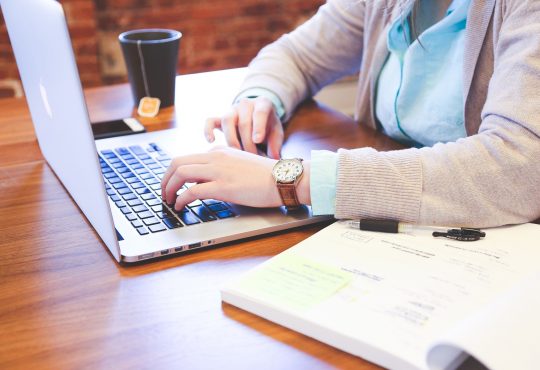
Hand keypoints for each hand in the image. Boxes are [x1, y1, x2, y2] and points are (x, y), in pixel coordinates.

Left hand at [161, 147, 281, 210]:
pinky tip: (180, 206)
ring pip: (180, 173)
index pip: (187, 158)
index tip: (172, 184)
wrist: (283, 178)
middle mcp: (215, 157)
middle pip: (177, 162)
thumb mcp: (239, 165)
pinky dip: (181, 199)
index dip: (174, 173)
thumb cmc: (266, 176)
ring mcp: (218, 171)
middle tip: (164, 192)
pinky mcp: (223, 186)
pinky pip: (192, 191)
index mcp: (219, 152)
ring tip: (168, 200)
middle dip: (165, 179)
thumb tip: (204, 182)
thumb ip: (221, 168)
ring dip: (169, 188)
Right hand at [204, 97, 283, 158]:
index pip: (260, 113)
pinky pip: (210, 121)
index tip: (258, 140)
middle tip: (253, 158)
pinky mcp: (220, 118)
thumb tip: (274, 159)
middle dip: (248, 143)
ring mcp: (231, 110)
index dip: (258, 127)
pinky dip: (208, 130)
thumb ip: (276, 145)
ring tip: (238, 155)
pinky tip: (211, 141)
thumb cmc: (268, 127)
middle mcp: (246, 104)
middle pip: (243, 122)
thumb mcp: (276, 133)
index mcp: (263, 104)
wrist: (258, 118)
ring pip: (227, 121)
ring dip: (232, 140)